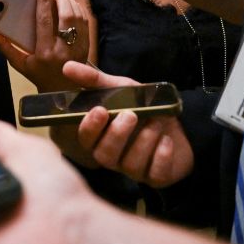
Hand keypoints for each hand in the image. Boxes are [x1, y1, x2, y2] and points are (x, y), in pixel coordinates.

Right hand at [0, 0, 90, 91]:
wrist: (63, 91)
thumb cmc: (39, 76)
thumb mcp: (21, 65)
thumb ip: (7, 49)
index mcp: (45, 51)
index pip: (45, 21)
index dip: (43, 1)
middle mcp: (63, 48)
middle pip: (66, 15)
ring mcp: (78, 47)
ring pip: (78, 17)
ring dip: (70, 3)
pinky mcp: (87, 46)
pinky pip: (85, 23)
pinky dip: (79, 11)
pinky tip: (71, 6)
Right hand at [53, 62, 194, 186]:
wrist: (177, 123)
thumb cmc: (141, 106)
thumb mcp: (120, 89)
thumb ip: (94, 81)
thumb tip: (66, 66)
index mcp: (99, 136)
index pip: (85, 138)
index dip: (90, 127)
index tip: (100, 110)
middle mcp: (112, 155)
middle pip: (104, 154)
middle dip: (117, 135)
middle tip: (131, 115)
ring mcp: (133, 169)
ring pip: (130, 164)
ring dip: (144, 140)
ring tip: (156, 122)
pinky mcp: (156, 177)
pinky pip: (154, 174)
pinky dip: (161, 156)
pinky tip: (166, 141)